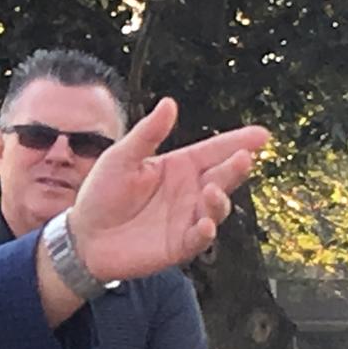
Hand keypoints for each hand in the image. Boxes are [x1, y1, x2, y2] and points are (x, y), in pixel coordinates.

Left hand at [66, 100, 268, 281]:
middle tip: (244, 158)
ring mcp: (187, 218)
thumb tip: (170, 103)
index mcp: (179, 166)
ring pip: (217, 208)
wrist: (84, 236)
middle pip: (222, 177)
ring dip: (219, 200)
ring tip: (212, 190)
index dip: (238, 142)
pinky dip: (205, 232)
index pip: (214, 150)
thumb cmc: (101, 193)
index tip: (263, 135)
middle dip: (236, 168)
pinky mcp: (178, 245)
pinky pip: (199, 239)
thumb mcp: (121, 158)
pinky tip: (204, 224)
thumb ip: (146, 135)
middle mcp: (190, 191)